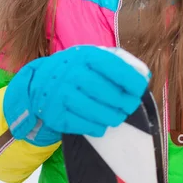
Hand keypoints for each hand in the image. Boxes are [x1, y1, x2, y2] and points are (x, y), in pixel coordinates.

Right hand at [3, 45, 150, 144]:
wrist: (39, 83)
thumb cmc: (76, 69)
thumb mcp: (93, 57)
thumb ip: (119, 62)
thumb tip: (144, 75)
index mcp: (83, 56)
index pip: (111, 65)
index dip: (129, 78)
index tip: (140, 88)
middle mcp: (70, 73)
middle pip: (105, 91)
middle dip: (123, 102)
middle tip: (130, 105)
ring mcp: (61, 95)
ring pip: (95, 111)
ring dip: (112, 116)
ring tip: (118, 116)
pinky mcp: (55, 114)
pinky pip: (82, 125)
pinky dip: (96, 126)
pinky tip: (101, 123)